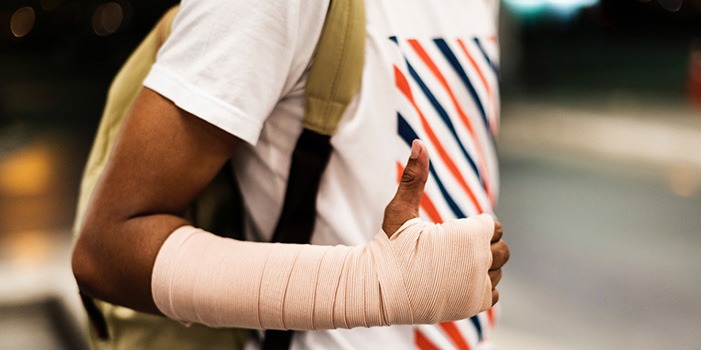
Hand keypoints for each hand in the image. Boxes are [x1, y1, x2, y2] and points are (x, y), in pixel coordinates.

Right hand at [382, 139, 509, 305]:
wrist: (378, 290)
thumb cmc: (389, 247)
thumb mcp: (401, 210)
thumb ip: (414, 177)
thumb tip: (418, 141)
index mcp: (469, 236)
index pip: (492, 227)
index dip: (474, 227)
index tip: (454, 232)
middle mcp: (481, 262)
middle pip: (502, 249)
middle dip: (484, 247)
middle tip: (455, 249)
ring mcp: (479, 286)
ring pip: (497, 271)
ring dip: (483, 267)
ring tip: (453, 266)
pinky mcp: (474, 305)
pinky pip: (492, 293)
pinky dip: (479, 287)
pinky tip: (456, 282)